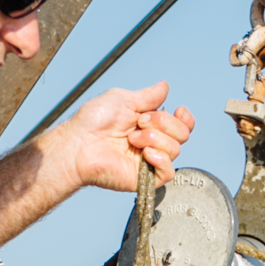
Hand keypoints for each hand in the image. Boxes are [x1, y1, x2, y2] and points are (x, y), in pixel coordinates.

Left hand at [51, 80, 195, 193]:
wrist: (79, 144)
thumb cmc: (93, 122)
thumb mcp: (123, 99)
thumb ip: (148, 96)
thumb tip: (165, 86)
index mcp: (149, 125)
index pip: (181, 125)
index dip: (185, 118)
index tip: (178, 109)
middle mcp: (152, 143)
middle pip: (182, 135)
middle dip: (163, 123)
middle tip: (139, 123)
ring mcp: (149, 161)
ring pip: (175, 150)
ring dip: (155, 138)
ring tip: (132, 138)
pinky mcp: (145, 179)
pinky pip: (169, 173)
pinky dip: (161, 159)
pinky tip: (146, 153)